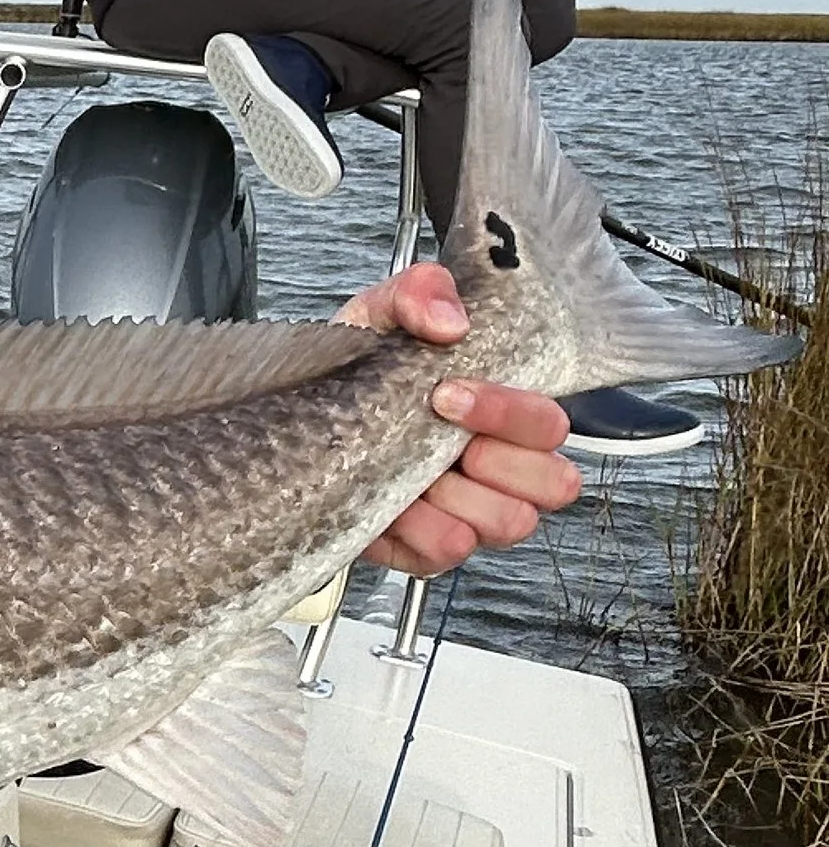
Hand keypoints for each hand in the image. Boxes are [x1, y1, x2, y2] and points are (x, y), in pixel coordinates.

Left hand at [336, 263, 578, 570]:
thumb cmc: (357, 367)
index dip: (508, 411)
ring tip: (410, 468)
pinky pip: (446, 552)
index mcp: (503, 409)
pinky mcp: (427, 547)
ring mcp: (469, 511)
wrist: (293, 416)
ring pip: (508, 524)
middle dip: (494, 459)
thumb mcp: (380, 315)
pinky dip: (414, 529)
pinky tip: (388, 501)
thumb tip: (448, 321)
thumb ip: (419, 293)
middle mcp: (500, 466)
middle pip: (553, 483)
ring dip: (455, 496)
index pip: (550, 425)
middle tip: (437, 434)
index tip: (446, 391)